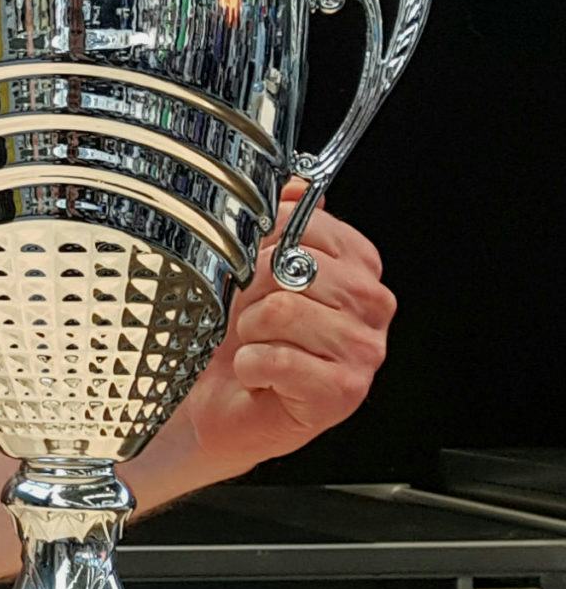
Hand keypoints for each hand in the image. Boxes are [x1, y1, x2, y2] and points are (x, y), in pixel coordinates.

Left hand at [165, 182, 392, 476]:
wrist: (217, 404)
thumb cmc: (237, 338)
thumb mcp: (250, 268)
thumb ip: (278, 221)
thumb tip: (296, 184)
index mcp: (357, 265)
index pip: (308, 223)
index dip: (260, 243)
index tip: (249, 269)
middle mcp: (370, 304)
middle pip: (293, 266)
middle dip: (250, 290)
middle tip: (247, 316)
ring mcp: (363, 350)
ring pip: (283, 310)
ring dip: (249, 331)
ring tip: (255, 345)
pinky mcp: (342, 392)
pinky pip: (277, 358)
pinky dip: (251, 366)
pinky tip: (257, 374)